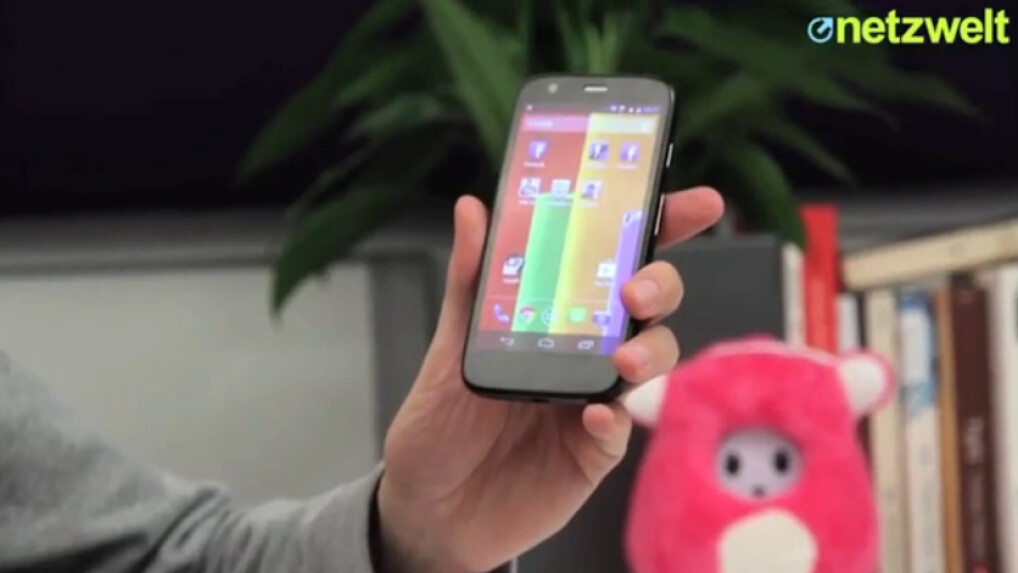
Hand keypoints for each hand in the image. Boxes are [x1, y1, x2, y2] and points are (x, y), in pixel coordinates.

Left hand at [376, 187, 724, 571]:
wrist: (427, 508)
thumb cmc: (439, 425)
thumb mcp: (447, 348)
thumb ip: (470, 281)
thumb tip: (473, 211)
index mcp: (555, 314)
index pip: (613, 259)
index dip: (658, 226)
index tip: (692, 203)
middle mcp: (583, 350)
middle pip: (646, 304)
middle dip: (660, 284)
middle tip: (638, 290)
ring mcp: (593, 399)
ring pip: (649, 360)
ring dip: (647, 352)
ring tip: (622, 361)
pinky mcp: (592, 450)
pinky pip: (619, 430)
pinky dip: (615, 419)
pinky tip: (596, 415)